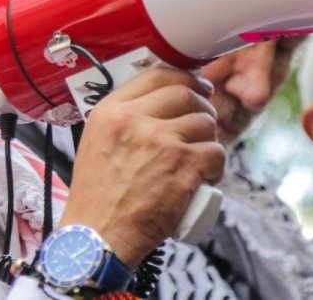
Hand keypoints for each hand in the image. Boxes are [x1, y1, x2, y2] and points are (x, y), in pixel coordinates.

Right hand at [58, 67, 224, 266]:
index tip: (196, 86)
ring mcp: (161, 142)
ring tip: (199, 157)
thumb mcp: (96, 142)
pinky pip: (216, 153)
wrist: (98, 237)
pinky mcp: (184, 166)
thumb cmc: (98, 198)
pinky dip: (216, 166)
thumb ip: (122, 120)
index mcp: (110, 112)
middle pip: (186, 94)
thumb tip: (158, 105)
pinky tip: (206, 176)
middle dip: (202, 106)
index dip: (184, 78)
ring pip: (205, 123)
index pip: (157, 75)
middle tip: (203, 122)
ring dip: (209, 139)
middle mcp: (135, 121)